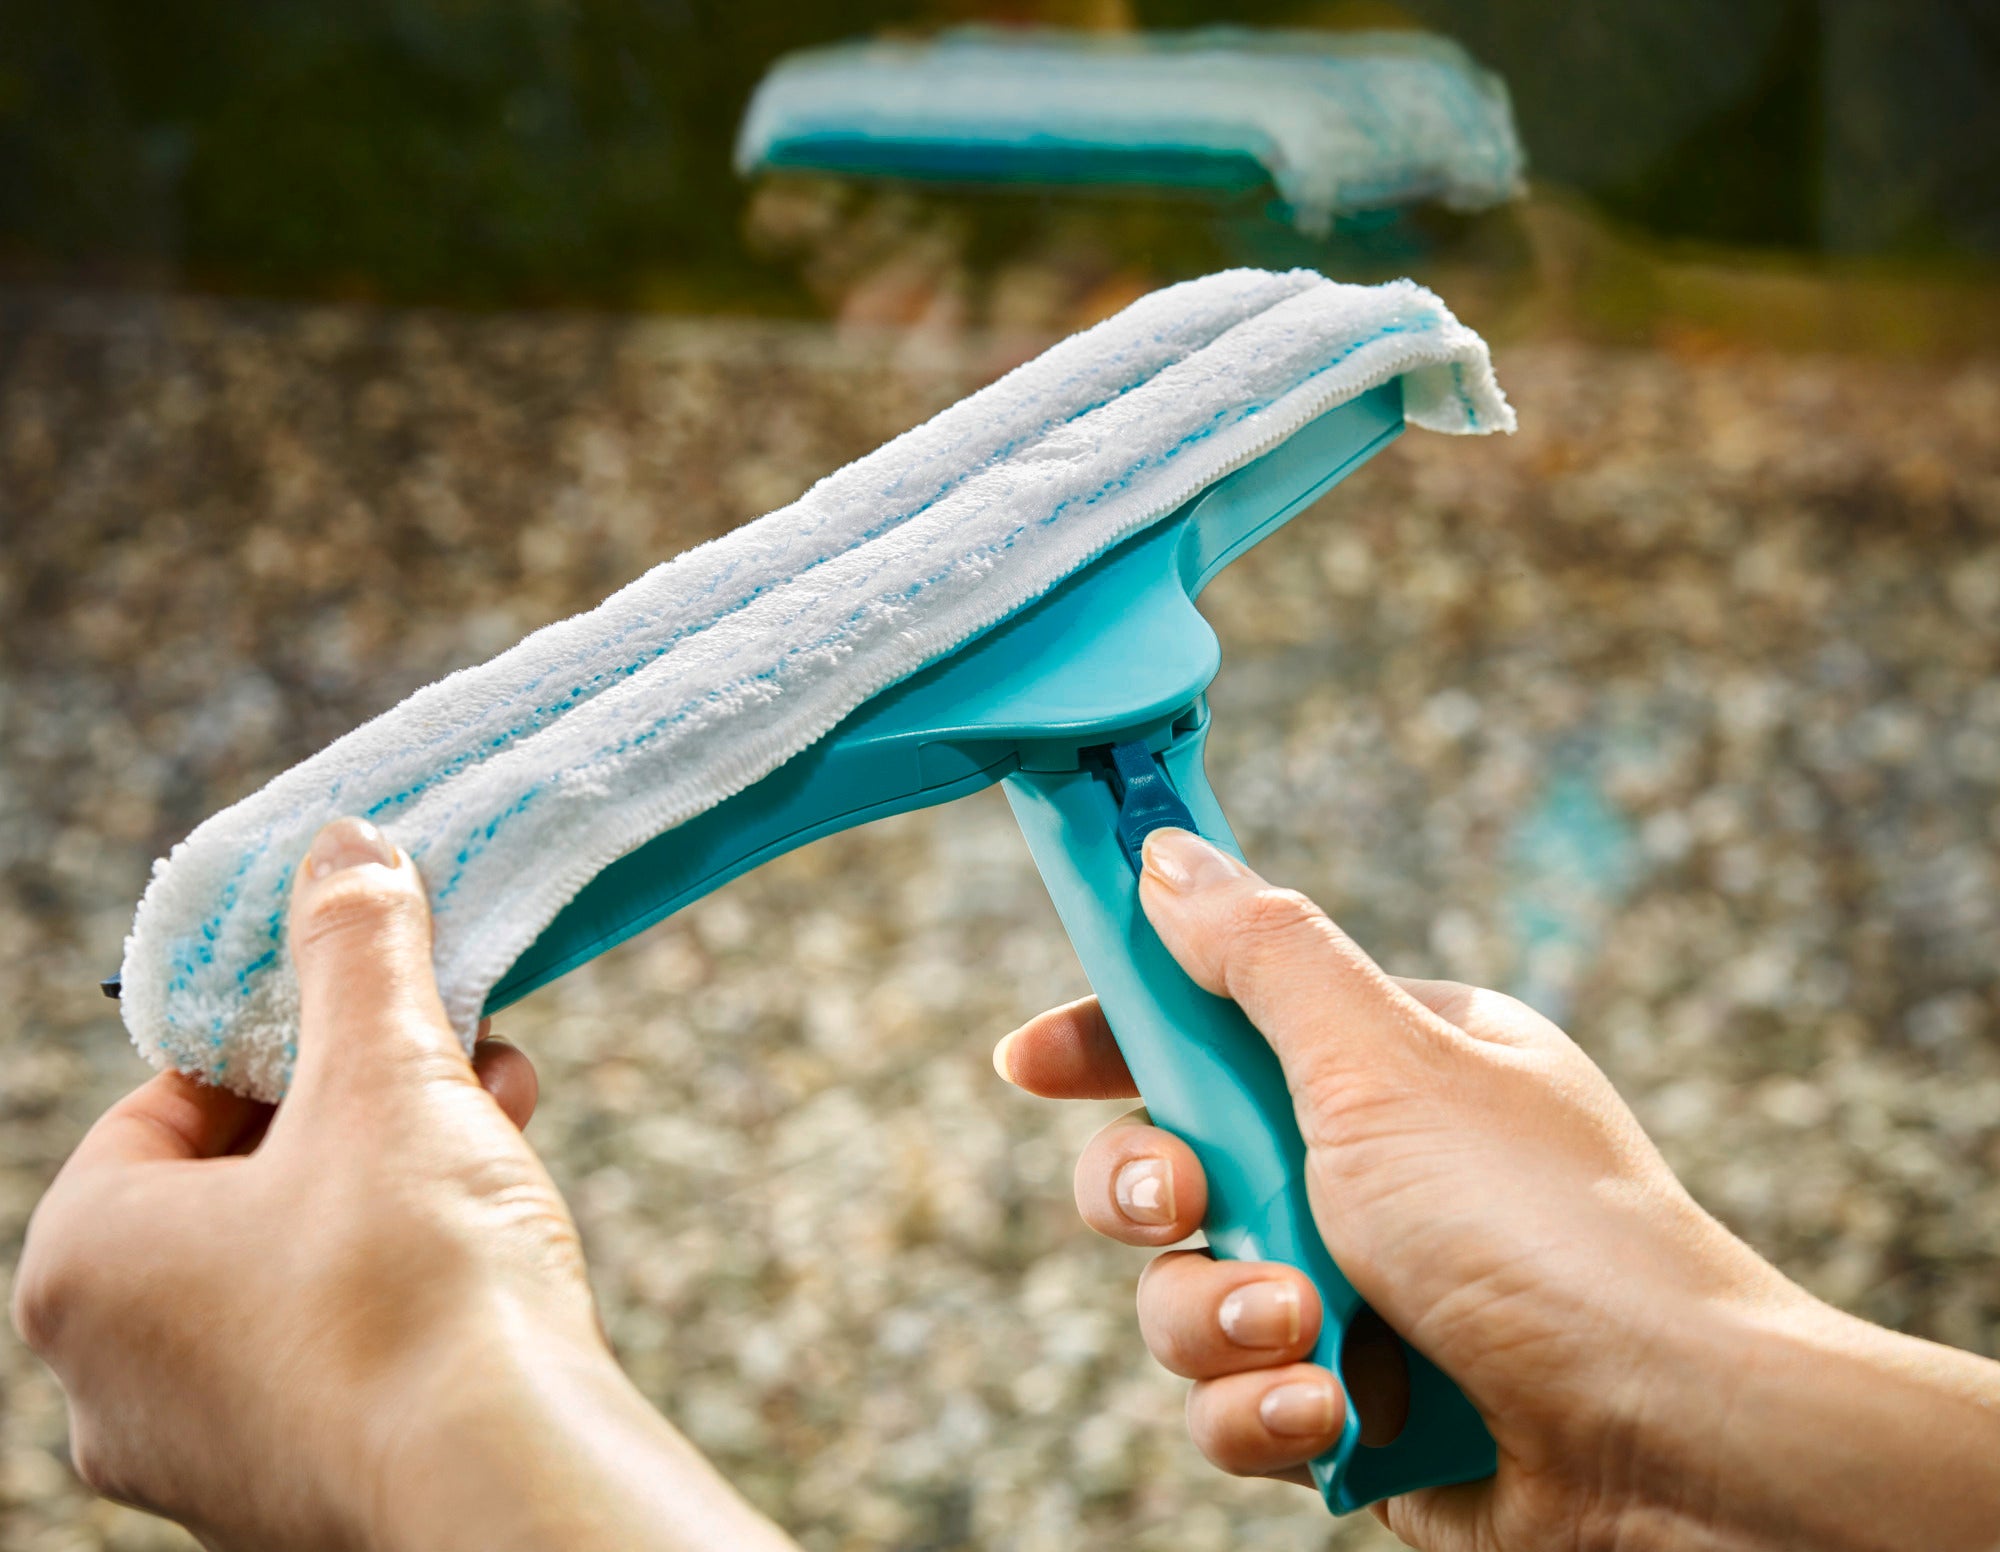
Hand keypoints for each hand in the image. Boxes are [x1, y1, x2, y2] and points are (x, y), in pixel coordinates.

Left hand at [14, 817, 796, 1551]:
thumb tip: (342, 842)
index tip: (380, 1002)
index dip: (287, 1032)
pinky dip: (407, 1275)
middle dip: (364, 1102)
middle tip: (458, 1052)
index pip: (168, 1102)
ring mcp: (202, 1449)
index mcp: (82, 1265)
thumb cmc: (413, 1279)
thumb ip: (355, 949)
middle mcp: (112, 1375)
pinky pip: (336, 1344)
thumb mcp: (385, 1075)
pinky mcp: (293, 1488)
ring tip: (502, 1121)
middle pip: (240, 1180)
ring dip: (397, 1177)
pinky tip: (497, 1229)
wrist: (503, 1484)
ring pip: (295, 1263)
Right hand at [996, 828, 1999, 1551]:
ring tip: (1305, 1330)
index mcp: (1382, 1068)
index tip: (1029, 1057)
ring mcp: (1352, 1295)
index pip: (1209, 1027)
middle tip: (1183, 1201)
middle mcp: (1361, 1174)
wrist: (1666, 1443)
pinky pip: (1232, 1406)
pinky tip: (1331, 1414)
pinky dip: (1265, 1412)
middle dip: (1150, 1191)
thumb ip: (1260, 957)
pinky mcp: (1347, 1410)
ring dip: (1219, 1317)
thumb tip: (1168, 855)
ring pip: (1180, 1297)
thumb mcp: (1385, 1061)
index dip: (1110, 1038)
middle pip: (1167, 1164)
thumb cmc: (1542, 1229)